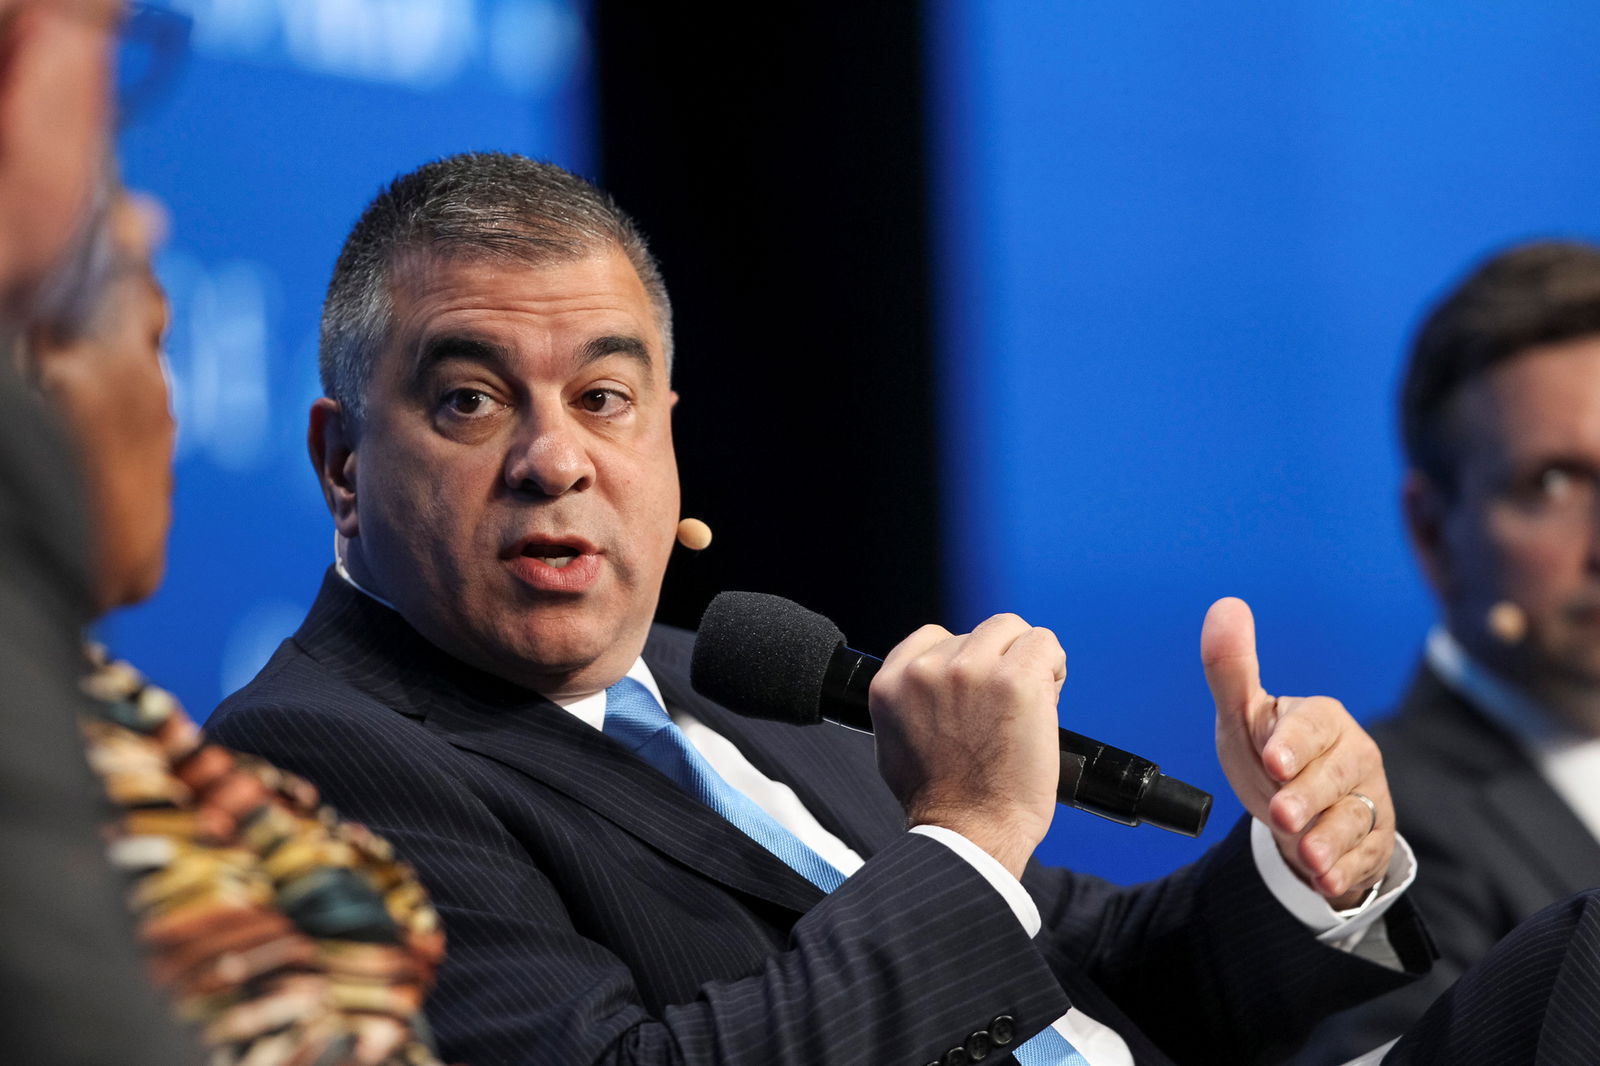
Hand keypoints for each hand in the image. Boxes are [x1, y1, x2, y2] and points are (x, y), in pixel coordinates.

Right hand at [869, 614, 1065, 878]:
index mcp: (892, 682)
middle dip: (996, 661)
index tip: (978, 690)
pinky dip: (1053, 665)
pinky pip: (1044, 643)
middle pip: (978, 633)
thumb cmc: (941, 800)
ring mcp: (971, 671)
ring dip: (1025, 659)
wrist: (969, 834)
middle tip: (1006, 704)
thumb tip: (937, 680)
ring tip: (1030, 699)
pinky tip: (1049, 695)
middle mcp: (926, 670)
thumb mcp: (896, 738)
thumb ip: (911, 698)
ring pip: (1012, 630)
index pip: (934, 637)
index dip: (963, 660)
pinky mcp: (1015, 680)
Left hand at [1201, 597, 1393, 908]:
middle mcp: (1352, 756)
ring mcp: (1365, 801)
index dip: (1294, 741)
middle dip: (1308, 795)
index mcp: (1321, 719)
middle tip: (1280, 813)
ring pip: (1354, 818)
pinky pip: (1362, 856)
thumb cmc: (1272, 756)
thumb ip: (1232, 669)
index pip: (1313, 724)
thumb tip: (1225, 607)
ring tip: (1305, 854)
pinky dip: (1343, 870)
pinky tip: (1325, 879)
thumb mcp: (1243, 717)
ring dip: (1328, 838)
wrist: (1299, 813)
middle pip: (1336, 774)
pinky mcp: (1371, 841)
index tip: (1273, 759)